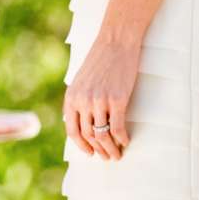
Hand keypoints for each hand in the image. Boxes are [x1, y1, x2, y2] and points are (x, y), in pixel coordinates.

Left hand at [64, 28, 140, 161]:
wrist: (116, 41)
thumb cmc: (101, 60)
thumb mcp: (81, 80)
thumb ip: (79, 100)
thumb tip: (83, 122)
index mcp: (72, 97)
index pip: (73, 131)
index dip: (81, 146)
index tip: (90, 153)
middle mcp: (83, 101)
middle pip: (89, 136)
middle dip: (99, 150)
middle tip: (107, 157)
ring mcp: (100, 101)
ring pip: (103, 135)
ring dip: (111, 149)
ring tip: (117, 154)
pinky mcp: (117, 99)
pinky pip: (118, 127)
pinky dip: (122, 138)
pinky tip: (126, 141)